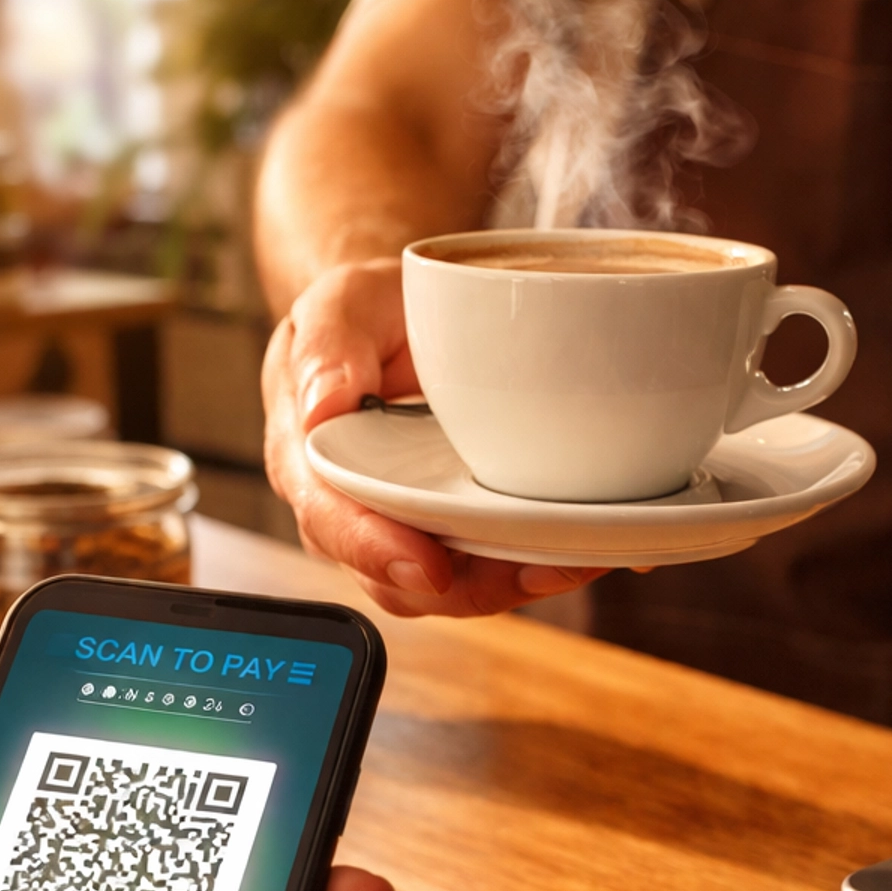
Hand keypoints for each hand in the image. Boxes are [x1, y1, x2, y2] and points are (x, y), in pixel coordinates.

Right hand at [263, 258, 603, 616]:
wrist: (403, 318)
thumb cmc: (368, 313)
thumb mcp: (341, 303)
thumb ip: (327, 346)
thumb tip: (321, 406)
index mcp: (310, 460)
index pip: (329, 522)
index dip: (375, 553)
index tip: (428, 565)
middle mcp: (352, 509)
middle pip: (397, 578)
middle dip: (471, 586)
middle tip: (541, 565)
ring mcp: (404, 526)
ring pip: (448, 587)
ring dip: (512, 582)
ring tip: (577, 555)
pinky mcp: (452, 529)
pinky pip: (485, 566)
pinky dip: (533, 563)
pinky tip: (582, 543)